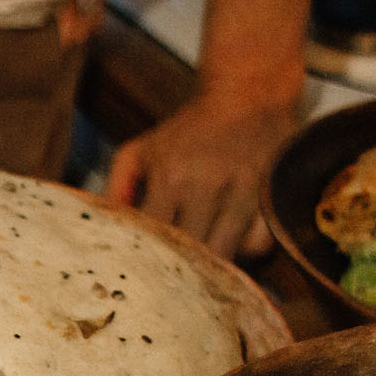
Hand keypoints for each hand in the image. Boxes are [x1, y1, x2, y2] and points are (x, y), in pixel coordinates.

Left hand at [105, 94, 300, 261]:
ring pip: (226, 254)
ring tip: (201, 270)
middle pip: (190, 252)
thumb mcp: (140, 151)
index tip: (142, 273)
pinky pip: (259, 242)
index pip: (154, 236)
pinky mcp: (271, 194)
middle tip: (172, 282)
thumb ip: (116, 190)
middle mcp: (208, 186)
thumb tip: (104, 231)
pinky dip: (247, 249)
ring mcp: (244, 191)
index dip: (147, 260)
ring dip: (213, 267)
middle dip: (180, 271)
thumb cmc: (186, 131)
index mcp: (170, 177)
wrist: (247, 93)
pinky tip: (235, 244)